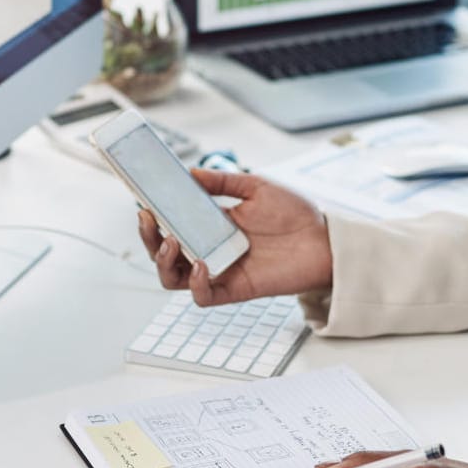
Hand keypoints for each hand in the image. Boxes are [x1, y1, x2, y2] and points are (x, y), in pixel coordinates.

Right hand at [137, 169, 332, 306]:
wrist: (326, 239)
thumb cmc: (296, 214)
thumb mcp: (256, 187)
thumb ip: (223, 181)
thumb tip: (190, 172)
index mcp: (212, 223)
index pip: (171, 222)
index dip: (153, 215)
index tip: (141, 199)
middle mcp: (211, 248)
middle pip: (164, 252)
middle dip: (148, 238)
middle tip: (147, 218)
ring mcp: (221, 269)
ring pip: (174, 278)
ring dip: (163, 261)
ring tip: (172, 242)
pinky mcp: (235, 289)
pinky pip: (203, 296)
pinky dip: (196, 284)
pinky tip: (202, 265)